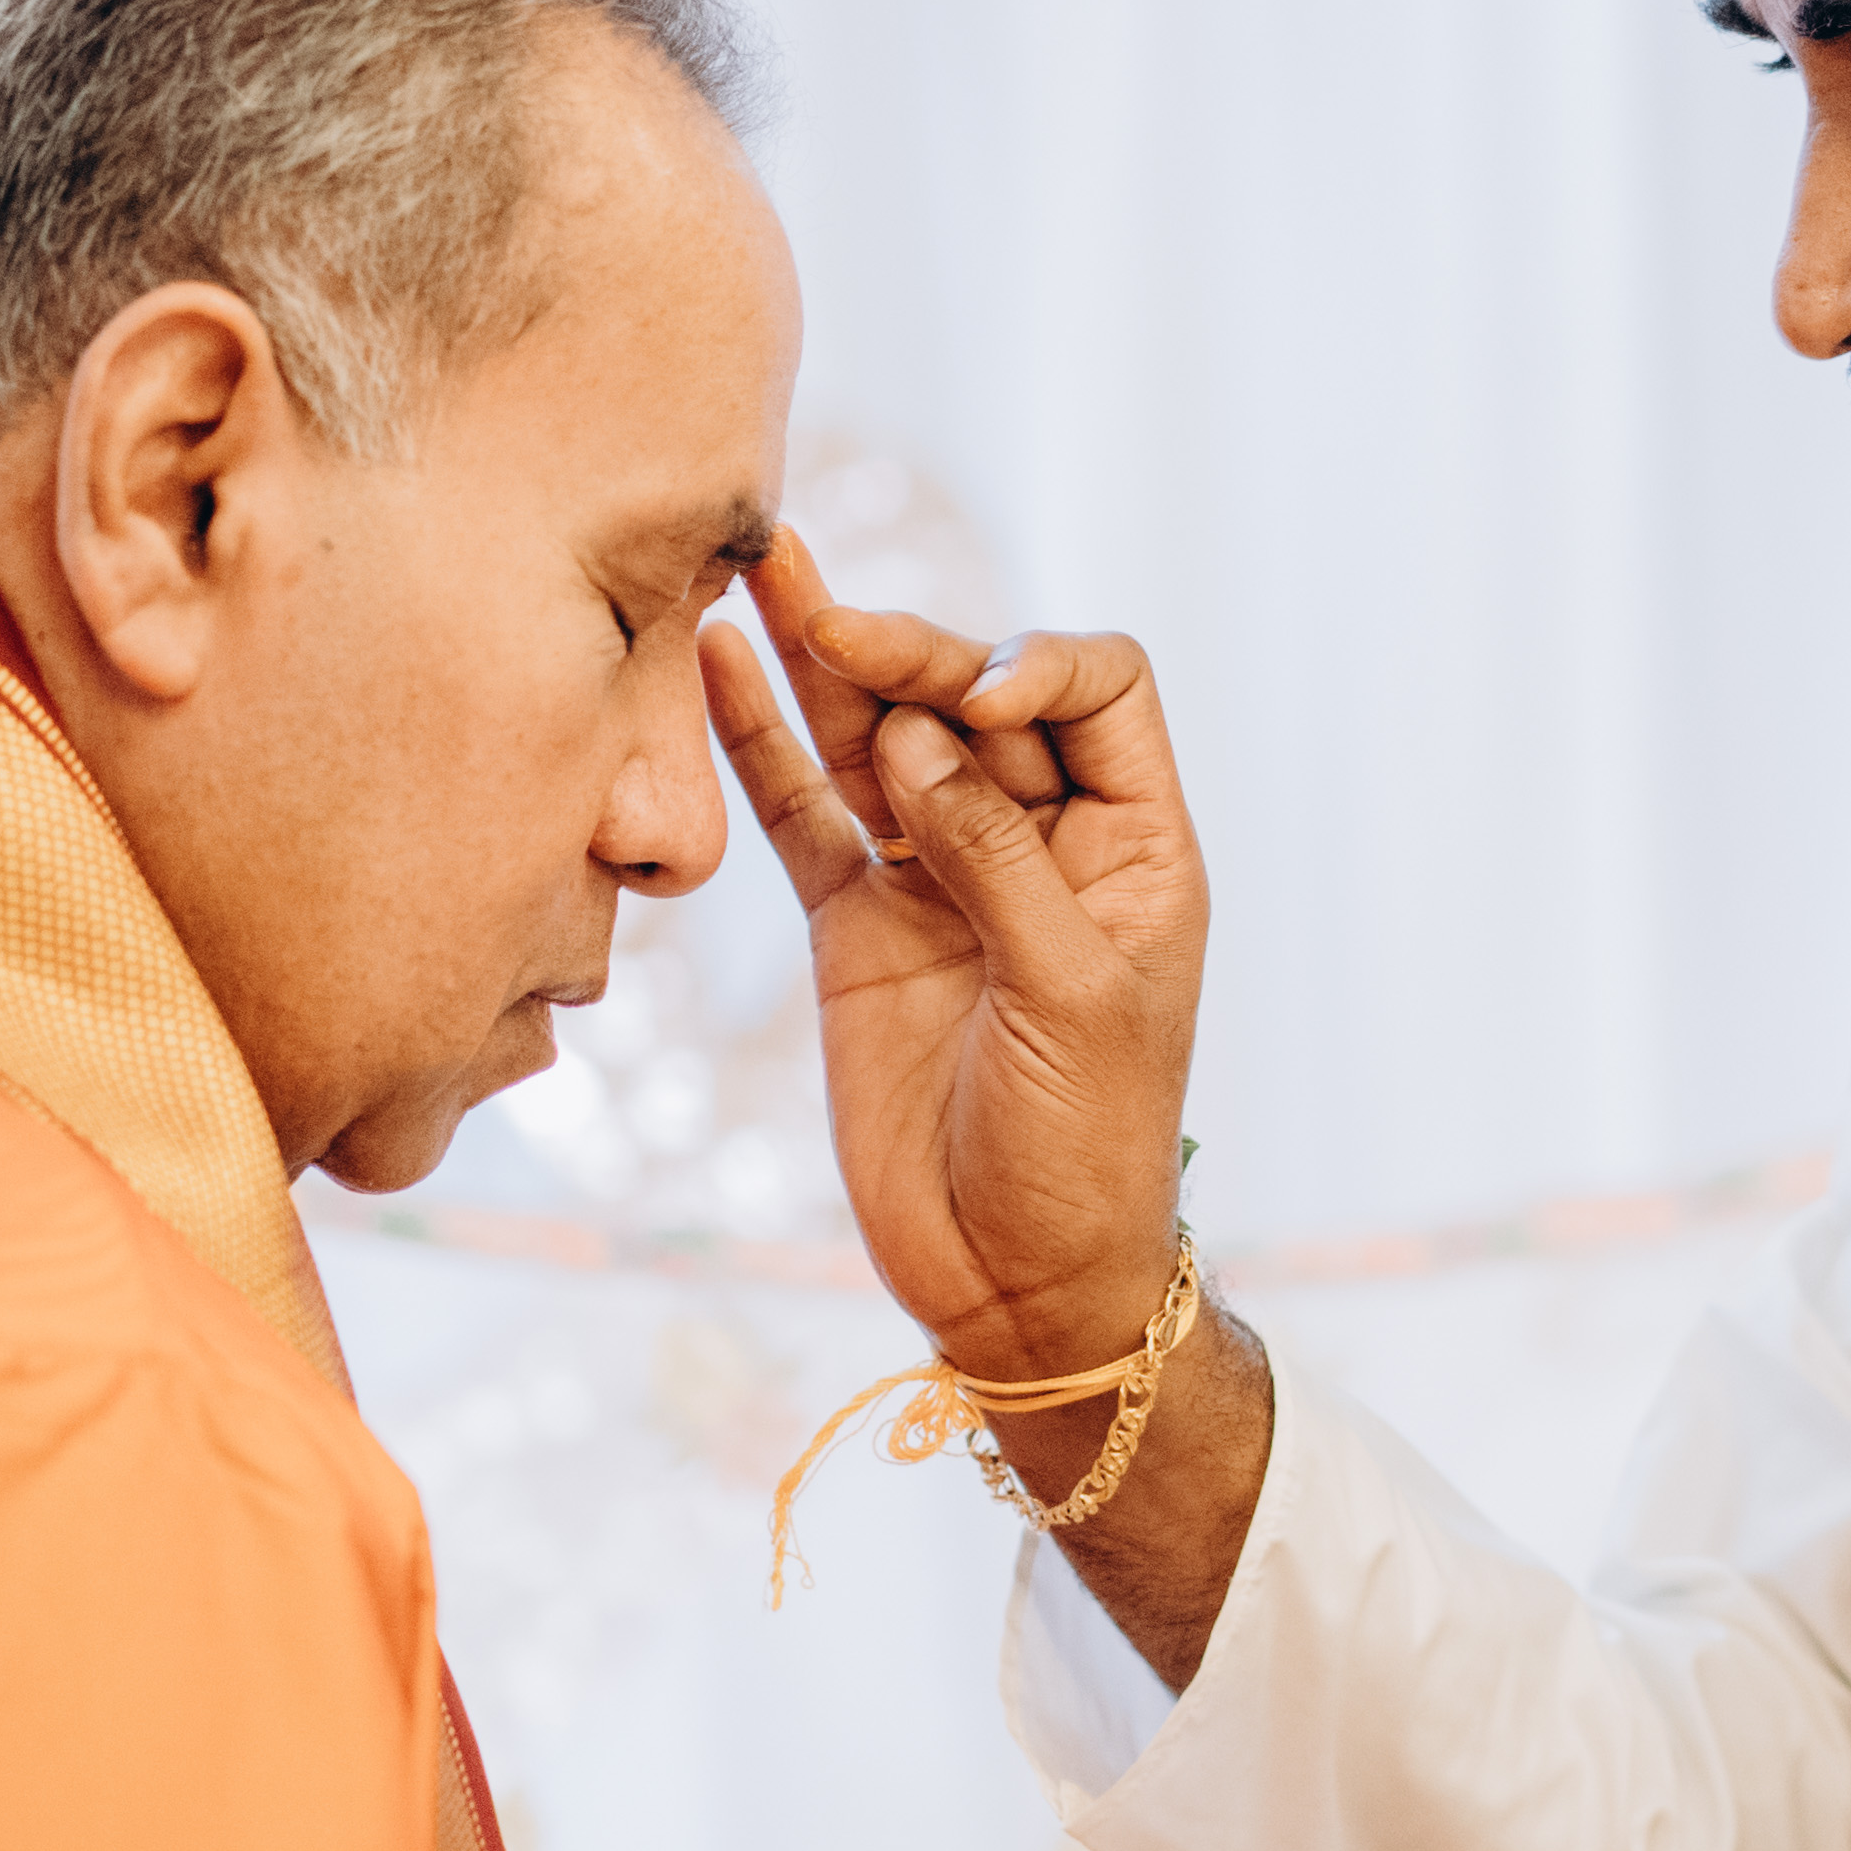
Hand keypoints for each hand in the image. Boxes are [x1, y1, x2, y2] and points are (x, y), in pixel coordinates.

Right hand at [714, 529, 1205, 1381]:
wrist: (1017, 1280)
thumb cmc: (1088, 1146)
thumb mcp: (1071, 996)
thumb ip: (996, 858)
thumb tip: (917, 729)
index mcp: (1134, 843)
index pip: (1098, 690)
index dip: (1036, 666)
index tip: (976, 698)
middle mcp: (1039, 840)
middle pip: (972, 698)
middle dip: (909, 651)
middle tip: (828, 615)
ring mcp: (939, 875)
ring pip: (878, 740)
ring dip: (825, 662)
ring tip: (759, 570)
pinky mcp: (857, 924)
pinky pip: (806, 816)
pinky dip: (764, 744)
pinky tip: (716, 663)